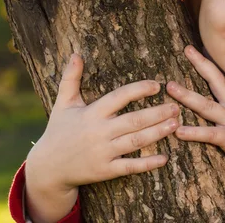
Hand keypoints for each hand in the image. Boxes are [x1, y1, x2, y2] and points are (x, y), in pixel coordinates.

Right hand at [27, 54, 179, 193]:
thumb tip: (76, 54)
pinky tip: (164, 157)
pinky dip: (147, 163)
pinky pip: (130, 166)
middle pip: (133, 120)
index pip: (119, 97)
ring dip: (157, 133)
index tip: (157, 85)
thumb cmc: (59, 131)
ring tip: (176, 124)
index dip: (138, 90)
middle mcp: (98, 132)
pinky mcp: (105, 171)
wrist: (48, 168)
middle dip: (157, 113)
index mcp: (91, 113)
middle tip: (176, 107)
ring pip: (135, 141)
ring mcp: (103, 152)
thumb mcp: (63, 104)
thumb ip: (70, 79)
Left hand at [167, 45, 224, 177]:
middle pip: (217, 81)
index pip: (224, 79)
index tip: (200, 48)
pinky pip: (210, 134)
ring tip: (170, 87)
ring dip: (187, 96)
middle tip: (187, 49)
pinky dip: (194, 132)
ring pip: (207, 106)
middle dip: (202, 64)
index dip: (212, 64)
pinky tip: (178, 131)